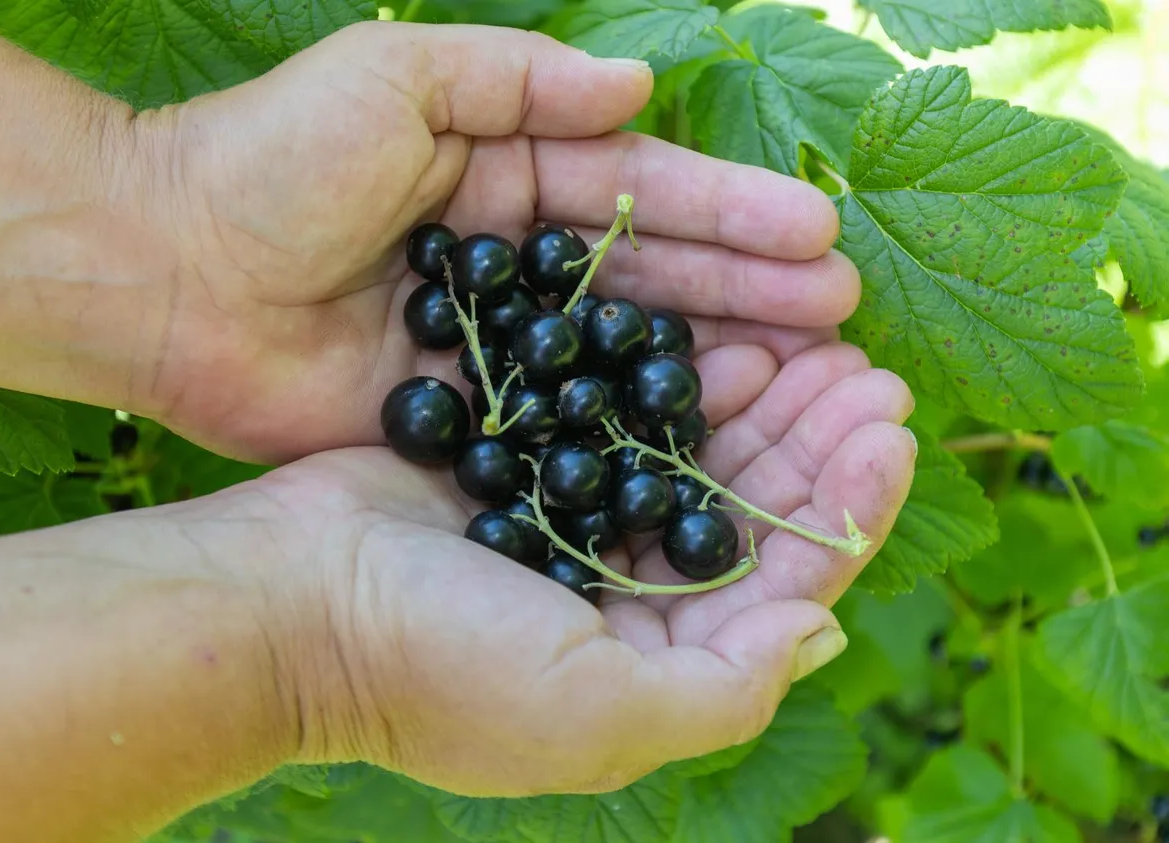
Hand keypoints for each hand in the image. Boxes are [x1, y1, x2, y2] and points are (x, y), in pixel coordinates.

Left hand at [122, 21, 858, 462]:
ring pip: (620, 361)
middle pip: (650, 283)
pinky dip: (626, 437)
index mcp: (506, 174)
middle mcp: (512, 267)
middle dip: (748, 295)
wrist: (161, 269)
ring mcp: (490, 351)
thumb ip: (517, 79)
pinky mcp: (456, 422)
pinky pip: (558, 428)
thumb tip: (639, 88)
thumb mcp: (397, 77)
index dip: (730, 216)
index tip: (817, 239)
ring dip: (713, 367)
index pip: (640, 195)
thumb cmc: (268, 159)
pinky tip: (702, 447)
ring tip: (810, 379)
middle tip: (845, 321)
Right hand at [249, 352, 913, 794]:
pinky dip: (675, 381)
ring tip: (815, 338)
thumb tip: (821, 634)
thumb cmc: (438, 668)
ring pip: (694, 455)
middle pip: (747, 510)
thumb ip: (723, 687)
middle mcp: (623, 596)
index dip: (846, 508)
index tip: (891, 430)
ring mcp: (573, 524)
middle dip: (814, 441)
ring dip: (759, 401)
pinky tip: (716, 340)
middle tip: (868, 367)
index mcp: (653, 662)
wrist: (290, 601)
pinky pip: (623, 415)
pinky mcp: (524, 466)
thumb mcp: (594, 714)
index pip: (782, 584)